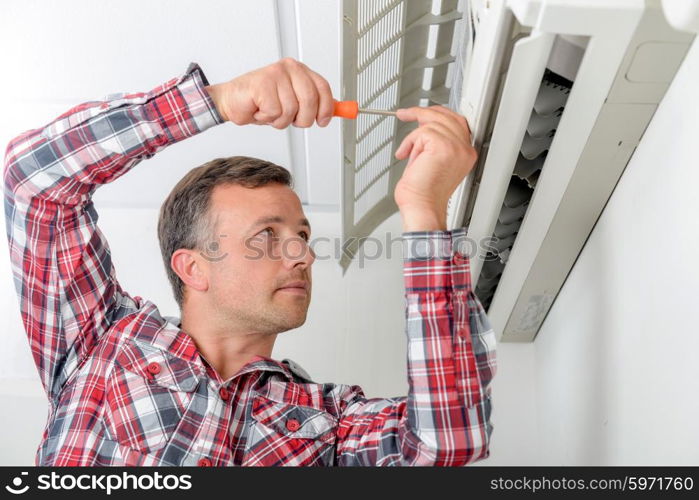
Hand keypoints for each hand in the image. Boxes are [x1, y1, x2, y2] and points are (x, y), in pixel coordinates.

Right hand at [205, 58, 333, 128]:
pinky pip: (275, 112)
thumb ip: (314, 104)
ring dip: (280, 120)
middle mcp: (288, 69)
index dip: (326, 108)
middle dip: (302, 119)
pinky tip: (260, 110)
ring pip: (292, 110)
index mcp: (299, 71)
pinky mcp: (262, 84)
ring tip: (270, 112)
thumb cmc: (260, 102)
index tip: (323, 120)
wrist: (231, 101)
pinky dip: (267, 118)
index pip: (323, 88)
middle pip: (310, 101)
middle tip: (290, 119)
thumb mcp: (293, 103)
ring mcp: (275, 75)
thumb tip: (338, 110)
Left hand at [394, 106, 476, 231]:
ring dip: (413, 138)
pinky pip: (421, 132)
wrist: (421, 207)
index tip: (419, 114)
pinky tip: (407, 156)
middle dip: (423, 112)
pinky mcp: (443, 146)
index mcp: (465, 153)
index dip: (436, 114)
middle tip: (404, 114)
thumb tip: (423, 125)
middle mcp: (464, 150)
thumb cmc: (423, 193)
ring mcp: (456, 147)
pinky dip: (410, 143)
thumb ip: (434, 143)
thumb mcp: (432, 161)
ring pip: (431, 123)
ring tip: (408, 154)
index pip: (456, 122)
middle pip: (447, 116)